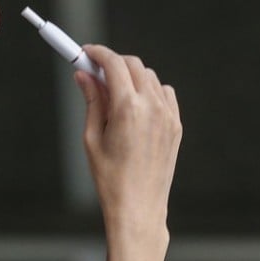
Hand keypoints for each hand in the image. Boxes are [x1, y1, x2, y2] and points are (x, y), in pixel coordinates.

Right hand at [73, 45, 181, 241]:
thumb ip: (92, 100)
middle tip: (96, 72)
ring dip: (132, 77)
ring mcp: (168, 116)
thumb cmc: (110, 178)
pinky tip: (135, 107)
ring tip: (114, 95)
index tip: (86, 52)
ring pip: (150, 77)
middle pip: (134, 64)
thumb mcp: (92, 138)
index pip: (114, 64)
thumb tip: (84, 75)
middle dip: (114, 63)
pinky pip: (164, 94)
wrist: (139, 207)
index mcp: (127, 109)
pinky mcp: (176, 125)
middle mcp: (151, 107)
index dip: (98, 53)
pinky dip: (150, 91)